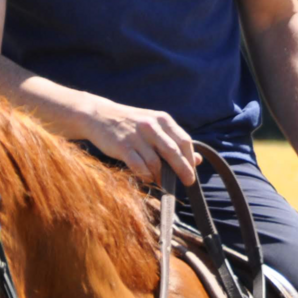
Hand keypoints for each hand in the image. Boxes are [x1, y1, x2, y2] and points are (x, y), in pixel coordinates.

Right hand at [80, 99, 199, 184]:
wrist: (99, 115)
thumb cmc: (131, 124)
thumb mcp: (155, 126)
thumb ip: (175, 141)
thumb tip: (198, 160)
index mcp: (162, 119)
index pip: (184, 141)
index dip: (190, 158)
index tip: (192, 171)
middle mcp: (151, 126)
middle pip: (173, 152)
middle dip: (183, 170)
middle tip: (188, 182)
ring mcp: (136, 136)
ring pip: (156, 162)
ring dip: (161, 176)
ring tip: (162, 181)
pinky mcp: (123, 146)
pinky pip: (139, 166)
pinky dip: (146, 176)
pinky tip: (147, 179)